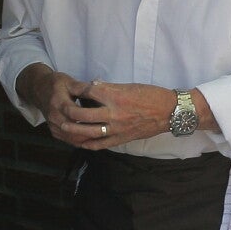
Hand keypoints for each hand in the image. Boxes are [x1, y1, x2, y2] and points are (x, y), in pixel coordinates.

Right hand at [19, 65, 107, 147]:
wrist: (38, 90)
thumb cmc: (56, 84)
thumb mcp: (69, 81)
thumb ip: (82, 88)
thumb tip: (97, 88)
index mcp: (58, 102)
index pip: (74, 112)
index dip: (89, 116)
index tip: (103, 117)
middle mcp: (54, 116)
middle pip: (74, 129)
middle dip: (90, 131)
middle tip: (106, 130)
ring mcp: (53, 126)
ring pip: (71, 138)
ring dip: (87, 138)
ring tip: (102, 136)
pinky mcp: (54, 131)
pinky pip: (68, 140)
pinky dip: (81, 141)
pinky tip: (92, 139)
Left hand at [59, 80, 178, 149]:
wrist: (169, 112)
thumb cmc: (151, 95)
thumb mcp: (129, 86)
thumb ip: (109, 88)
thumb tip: (93, 85)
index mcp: (116, 97)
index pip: (90, 92)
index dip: (78, 90)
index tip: (71, 88)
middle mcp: (114, 113)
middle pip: (84, 114)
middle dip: (70, 112)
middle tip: (61, 109)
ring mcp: (117, 128)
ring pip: (89, 131)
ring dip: (74, 130)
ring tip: (64, 126)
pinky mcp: (121, 139)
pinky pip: (101, 144)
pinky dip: (88, 144)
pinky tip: (80, 142)